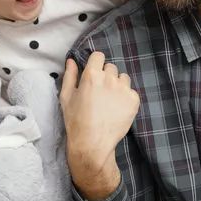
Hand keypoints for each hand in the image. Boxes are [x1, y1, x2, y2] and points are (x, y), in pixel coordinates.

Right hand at [59, 52, 138, 200]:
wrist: (92, 144)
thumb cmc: (76, 121)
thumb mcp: (66, 97)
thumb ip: (70, 75)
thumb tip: (71, 60)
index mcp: (92, 75)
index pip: (99, 56)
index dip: (96, 63)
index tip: (94, 72)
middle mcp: (109, 79)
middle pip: (111, 67)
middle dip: (106, 76)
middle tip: (100, 92)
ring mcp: (123, 89)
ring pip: (123, 78)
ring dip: (117, 85)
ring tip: (109, 101)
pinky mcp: (134, 100)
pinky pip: (131, 92)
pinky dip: (126, 98)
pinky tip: (117, 109)